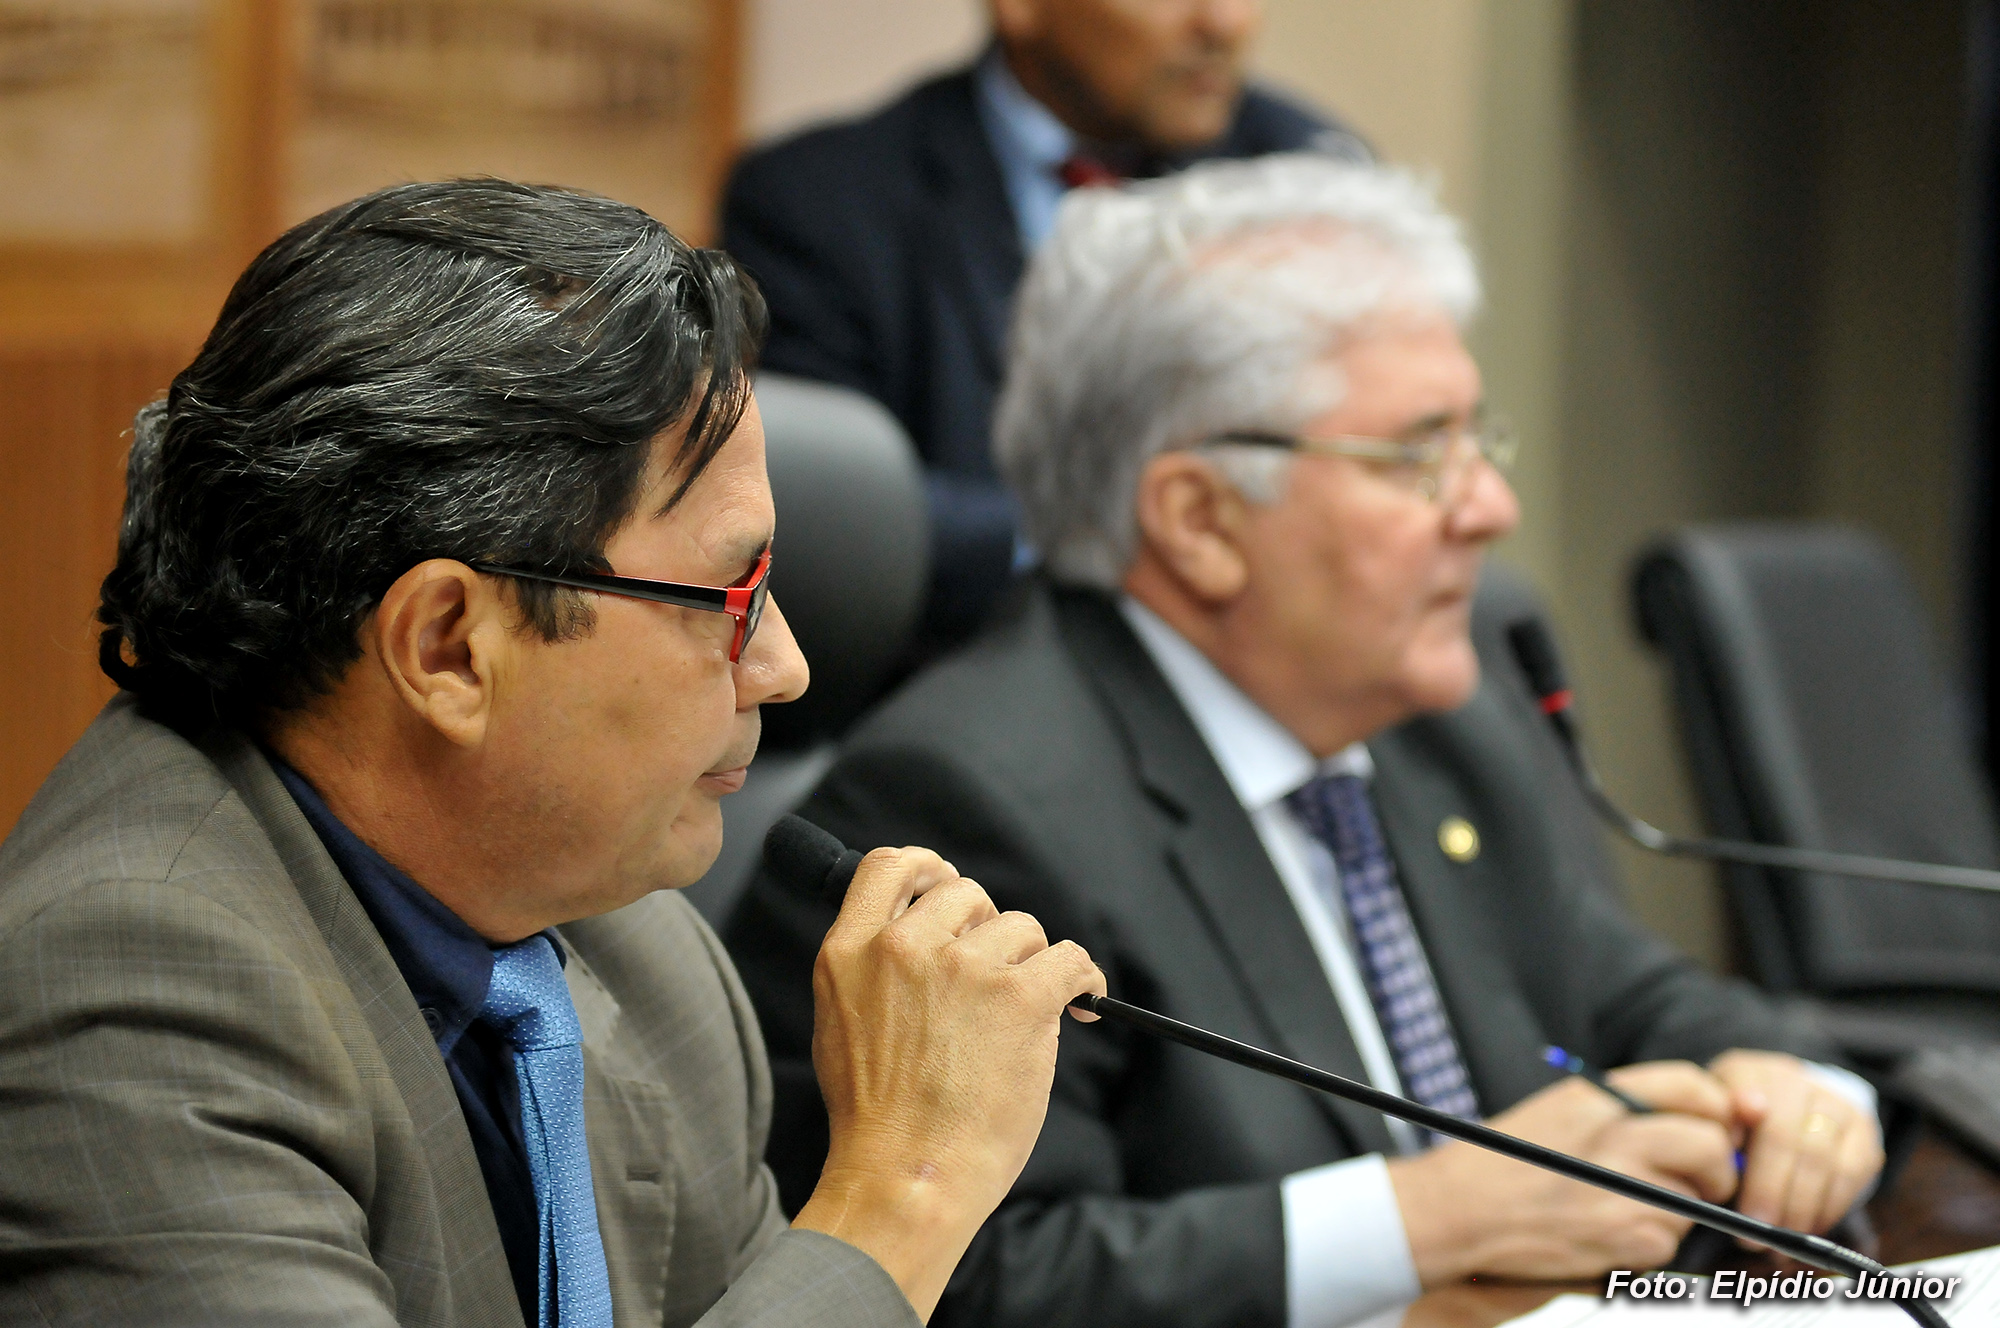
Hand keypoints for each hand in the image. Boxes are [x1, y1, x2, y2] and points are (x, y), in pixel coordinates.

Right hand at [789, 846, 1105, 1319]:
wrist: (906, 1177)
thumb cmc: (878, 1121)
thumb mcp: (841, 1024)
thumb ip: (875, 969)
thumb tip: (928, 938)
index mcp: (850, 951)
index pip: (890, 867)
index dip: (928, 869)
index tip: (948, 885)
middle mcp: (903, 946)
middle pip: (968, 894)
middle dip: (988, 930)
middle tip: (994, 979)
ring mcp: (963, 967)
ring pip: (1022, 928)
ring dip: (1030, 965)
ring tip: (1021, 1018)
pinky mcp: (1019, 997)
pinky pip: (1069, 959)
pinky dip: (1083, 979)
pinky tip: (1081, 1003)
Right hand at [1390, 1062, 1741, 1284]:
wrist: (1457, 1210)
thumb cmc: (1503, 1164)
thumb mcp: (1561, 1111)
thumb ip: (1624, 1111)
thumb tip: (1697, 1123)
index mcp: (1599, 1097)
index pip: (1693, 1085)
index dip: (1719, 1108)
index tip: (1721, 1127)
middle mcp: (1615, 1134)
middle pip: (1711, 1144)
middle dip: (1715, 1170)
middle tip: (1695, 1185)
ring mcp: (1622, 1185)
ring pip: (1694, 1202)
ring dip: (1674, 1215)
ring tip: (1621, 1212)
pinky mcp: (1624, 1235)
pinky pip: (1669, 1243)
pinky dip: (1648, 1248)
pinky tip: (1607, 1237)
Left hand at [1709, 1049, 1881, 1239]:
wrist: (1792, 1107)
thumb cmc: (1740, 1120)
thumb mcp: (1715, 1114)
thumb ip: (1717, 1123)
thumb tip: (1730, 1139)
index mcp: (1749, 1072)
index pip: (1744, 1092)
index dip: (1739, 1124)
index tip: (1729, 1153)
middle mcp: (1797, 1081)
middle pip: (1784, 1137)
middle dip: (1768, 1190)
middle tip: (1753, 1227)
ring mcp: (1835, 1106)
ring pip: (1821, 1160)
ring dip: (1799, 1208)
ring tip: (1777, 1237)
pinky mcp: (1864, 1134)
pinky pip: (1850, 1176)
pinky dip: (1828, 1208)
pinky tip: (1807, 1227)